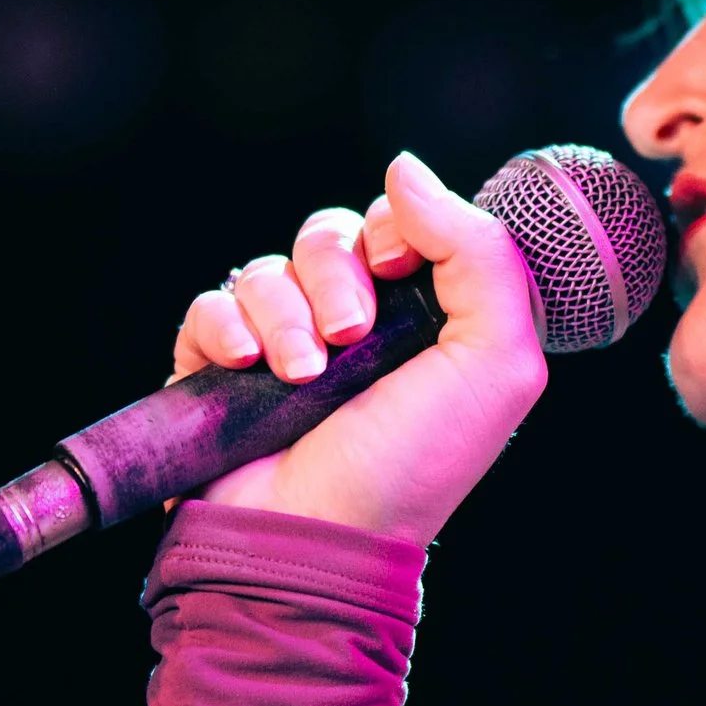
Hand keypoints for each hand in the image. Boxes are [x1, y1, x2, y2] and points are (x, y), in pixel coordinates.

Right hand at [170, 149, 547, 542]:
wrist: (320, 538)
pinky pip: (212, 302)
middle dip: (338, 274)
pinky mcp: (222, 367)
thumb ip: (480, 253)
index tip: (399, 266)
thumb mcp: (494, 362)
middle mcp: (356, 324)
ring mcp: (284, 345)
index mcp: (425, 317)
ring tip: (302, 375)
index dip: (399, 227)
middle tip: (351, 336)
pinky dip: (226, 326)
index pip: (403, 220)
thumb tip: (404, 167)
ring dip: (285, 313)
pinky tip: (246, 365)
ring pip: (269, 267)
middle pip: (332, 232)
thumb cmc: (415, 464)